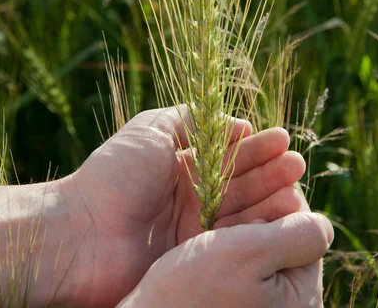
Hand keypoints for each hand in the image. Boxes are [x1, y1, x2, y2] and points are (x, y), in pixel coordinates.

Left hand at [61, 106, 306, 306]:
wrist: (80, 234)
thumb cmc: (114, 175)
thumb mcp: (150, 129)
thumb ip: (189, 118)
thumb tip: (232, 122)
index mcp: (180, 166)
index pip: (227, 155)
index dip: (255, 147)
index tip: (282, 139)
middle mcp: (190, 197)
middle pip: (239, 183)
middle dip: (270, 172)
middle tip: (297, 164)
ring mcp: (193, 229)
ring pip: (241, 212)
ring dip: (270, 200)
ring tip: (296, 190)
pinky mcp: (195, 257)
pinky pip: (232, 242)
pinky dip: (256, 229)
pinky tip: (279, 217)